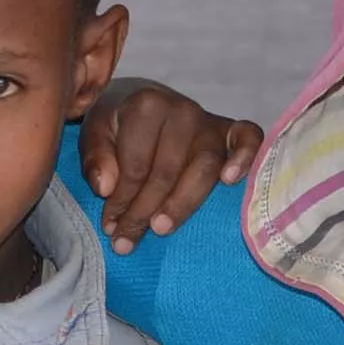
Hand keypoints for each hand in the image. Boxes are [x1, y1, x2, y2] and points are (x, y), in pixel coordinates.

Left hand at [81, 81, 261, 252]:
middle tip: (128, 239)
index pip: (136, 164)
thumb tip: (106, 188)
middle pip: (168, 170)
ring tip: (161, 227)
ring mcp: (210, 121)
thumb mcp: (95, 134)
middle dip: (145, 210)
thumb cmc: (119, 125)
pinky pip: (248, 138)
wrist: (145, 105)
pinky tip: (230, 181)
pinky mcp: (231, 131)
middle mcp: (182, 111)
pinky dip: (244, 157)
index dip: (122, 200)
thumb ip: (95, 157)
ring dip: (183, 202)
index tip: (110, 226)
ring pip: (205, 167)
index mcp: (146, 106)